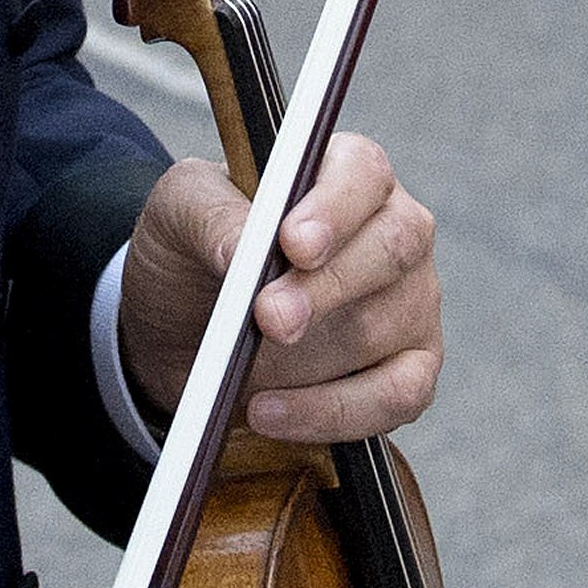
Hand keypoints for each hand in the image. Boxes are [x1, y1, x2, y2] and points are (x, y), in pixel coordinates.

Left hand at [117, 132, 439, 443]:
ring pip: (392, 325)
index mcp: (344, 172)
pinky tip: (272, 414)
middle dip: (328, 287)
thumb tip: (241, 248)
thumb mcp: (177, 212)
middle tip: (270, 318)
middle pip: (394, 247)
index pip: (363, 173)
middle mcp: (393, 230)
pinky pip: (398, 396)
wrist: (183, 321)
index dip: (335, 208)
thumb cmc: (195, 246)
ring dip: (320, 359)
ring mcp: (411, 301)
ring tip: (248, 382)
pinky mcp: (409, 369)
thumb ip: (208, 214)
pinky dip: (335, 412)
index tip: (291, 243)